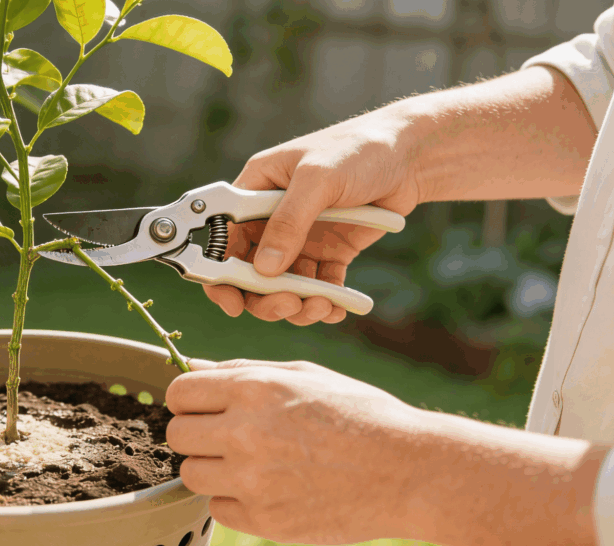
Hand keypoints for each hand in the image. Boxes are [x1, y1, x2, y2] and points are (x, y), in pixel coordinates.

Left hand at [165, 359, 424, 544]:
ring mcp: (252, 480)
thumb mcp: (304, 376)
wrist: (408, 470)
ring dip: (212, 468)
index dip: (189, 400)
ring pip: (190, 474)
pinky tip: (269, 489)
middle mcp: (245, 432)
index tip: (204, 408)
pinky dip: (236, 501)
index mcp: (254, 389)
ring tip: (251, 463)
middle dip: (197, 434)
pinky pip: (219, 508)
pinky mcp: (264, 520)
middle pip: (177, 434)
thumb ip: (242, 371)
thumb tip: (192, 368)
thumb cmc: (359, 414)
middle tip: (228, 437)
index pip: (179, 393)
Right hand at [206, 109, 420, 323]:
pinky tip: (336, 308)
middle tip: (288, 305)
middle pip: (251, 270)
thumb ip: (289, 222)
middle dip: (265, 296)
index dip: (221, 274)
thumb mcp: (318, 179)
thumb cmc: (359, 149)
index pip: (224, 238)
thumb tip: (263, 269)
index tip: (233, 303)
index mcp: (256, 190)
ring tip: (320, 306)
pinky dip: (324, 301)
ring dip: (297, 303)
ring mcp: (301, 237)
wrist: (411, 155)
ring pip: (284, 284)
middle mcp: (273, 217)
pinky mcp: (329, 251)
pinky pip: (318, 285)